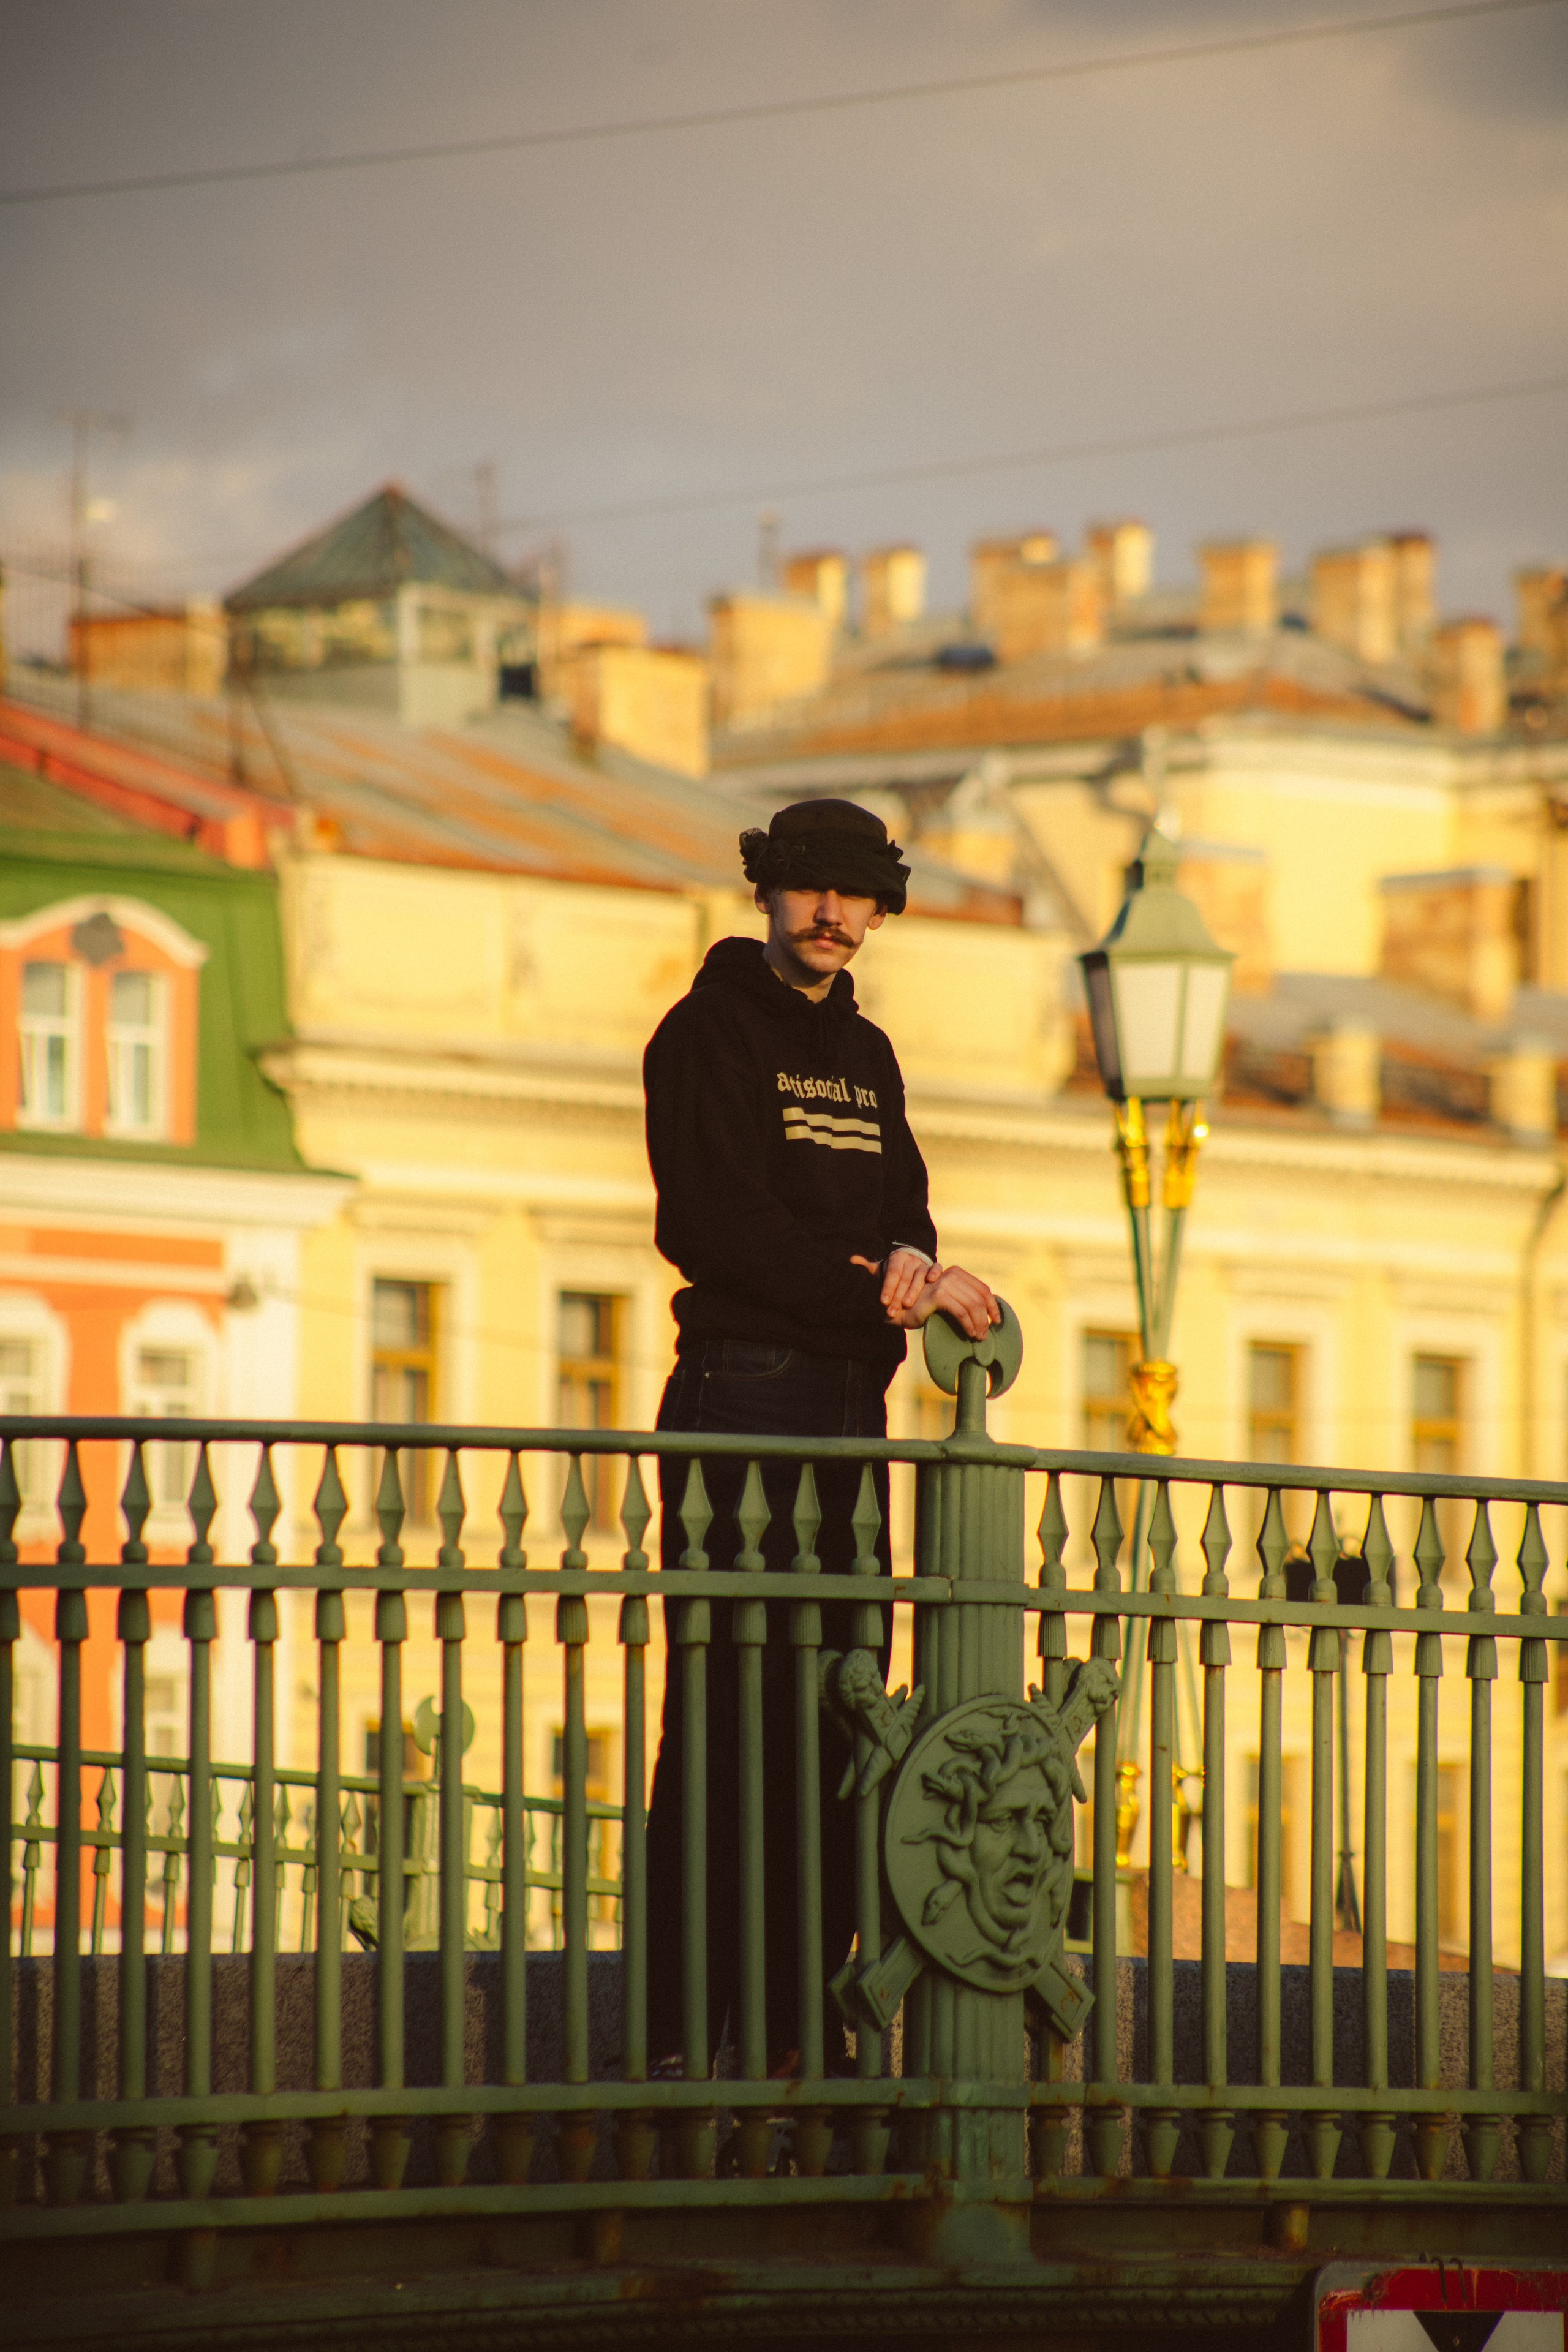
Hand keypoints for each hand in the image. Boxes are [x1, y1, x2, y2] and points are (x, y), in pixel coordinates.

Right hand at [849, 1254, 998, 1339]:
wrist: (898, 1308)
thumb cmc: (924, 1307)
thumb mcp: (948, 1299)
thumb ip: (963, 1299)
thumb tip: (987, 1313)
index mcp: (956, 1273)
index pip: (982, 1289)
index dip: (992, 1305)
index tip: (996, 1320)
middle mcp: (951, 1274)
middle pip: (979, 1298)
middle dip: (986, 1318)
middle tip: (985, 1334)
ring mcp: (944, 1283)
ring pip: (972, 1305)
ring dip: (979, 1323)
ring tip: (978, 1336)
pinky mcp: (938, 1294)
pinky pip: (961, 1312)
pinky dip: (968, 1324)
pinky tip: (969, 1333)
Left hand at [874, 1246, 940, 1319]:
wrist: (912, 1262)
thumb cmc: (895, 1271)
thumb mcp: (882, 1268)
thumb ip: (869, 1267)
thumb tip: (852, 1260)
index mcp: (897, 1258)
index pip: (892, 1273)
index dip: (888, 1287)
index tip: (883, 1301)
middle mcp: (910, 1260)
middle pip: (905, 1277)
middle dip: (898, 1296)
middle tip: (892, 1312)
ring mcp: (923, 1263)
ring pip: (919, 1274)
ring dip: (914, 1290)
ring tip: (907, 1304)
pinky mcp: (934, 1267)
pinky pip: (936, 1267)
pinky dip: (934, 1272)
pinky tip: (931, 1280)